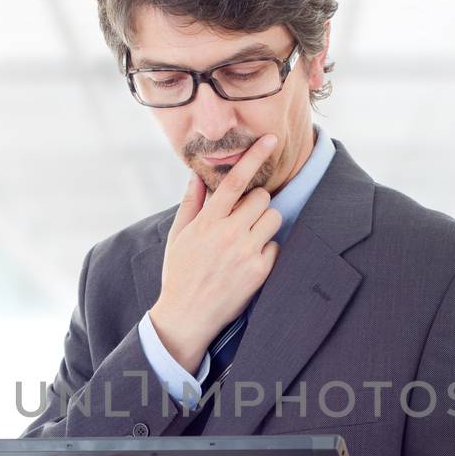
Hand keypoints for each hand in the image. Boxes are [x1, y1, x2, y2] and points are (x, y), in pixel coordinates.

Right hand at [149, 134, 284, 373]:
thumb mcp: (178, 236)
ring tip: (248, 239)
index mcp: (207, 222)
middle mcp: (228, 234)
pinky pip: (276, 247)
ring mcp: (246, 253)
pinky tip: (249, 262)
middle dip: (256, 203)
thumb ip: (191, 203)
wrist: (186, 316)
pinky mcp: (259, 272)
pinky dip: (267, 251)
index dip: (256, 156)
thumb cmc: (179, 273)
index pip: (236, 180)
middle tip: (244, 218)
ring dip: (264, 223)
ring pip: (273, 218)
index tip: (271, 139)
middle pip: (262, 198)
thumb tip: (199, 176)